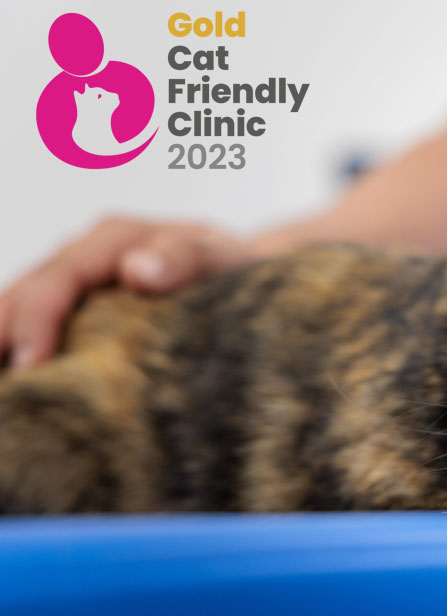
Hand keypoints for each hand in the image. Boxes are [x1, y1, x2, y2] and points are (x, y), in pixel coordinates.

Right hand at [0, 217, 253, 368]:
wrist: (241, 271)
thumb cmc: (232, 267)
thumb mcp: (222, 257)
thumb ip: (186, 257)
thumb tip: (139, 271)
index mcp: (116, 238)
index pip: (62, 274)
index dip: (39, 317)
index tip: (34, 363)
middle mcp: (86, 254)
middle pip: (27, 290)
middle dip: (7, 333)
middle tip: (7, 389)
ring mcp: (76, 280)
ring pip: (19, 303)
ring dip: (4, 338)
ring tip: (4, 390)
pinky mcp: (77, 306)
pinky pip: (35, 321)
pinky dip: (18, 344)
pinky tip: (15, 382)